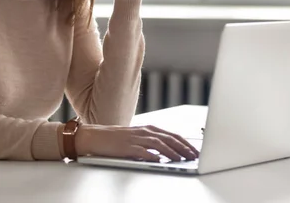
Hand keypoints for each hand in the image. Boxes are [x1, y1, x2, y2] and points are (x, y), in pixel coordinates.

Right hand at [75, 124, 198, 161]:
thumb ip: (151, 142)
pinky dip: (153, 156)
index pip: (172, 134)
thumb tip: (168, 152)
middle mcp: (144, 131)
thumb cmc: (115, 139)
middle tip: (193, 156)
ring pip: (158, 144)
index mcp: (148, 128)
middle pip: (168, 138)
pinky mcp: (127, 147)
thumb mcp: (136, 137)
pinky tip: (160, 161)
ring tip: (182, 159)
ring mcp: (135, 139)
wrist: (95, 137)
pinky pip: (142, 152)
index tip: (195, 150)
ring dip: (172, 152)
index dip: (185, 142)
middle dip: (183, 147)